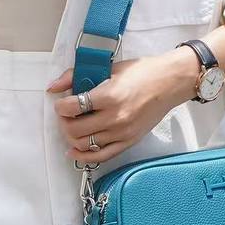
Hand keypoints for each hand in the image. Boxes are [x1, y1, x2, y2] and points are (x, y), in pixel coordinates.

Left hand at [46, 46, 201, 164]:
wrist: (170, 83)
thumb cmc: (144, 73)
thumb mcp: (110, 68)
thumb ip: (77, 76)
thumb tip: (54, 86)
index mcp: (109, 96)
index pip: (71, 108)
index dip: (60, 106)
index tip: (62, 103)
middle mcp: (115, 118)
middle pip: (74, 130)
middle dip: (64, 123)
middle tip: (65, 115)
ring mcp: (122, 133)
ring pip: (84, 145)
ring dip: (72, 138)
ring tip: (72, 127)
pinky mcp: (128, 142)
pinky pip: (101, 156)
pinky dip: (84, 156)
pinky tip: (75, 150)